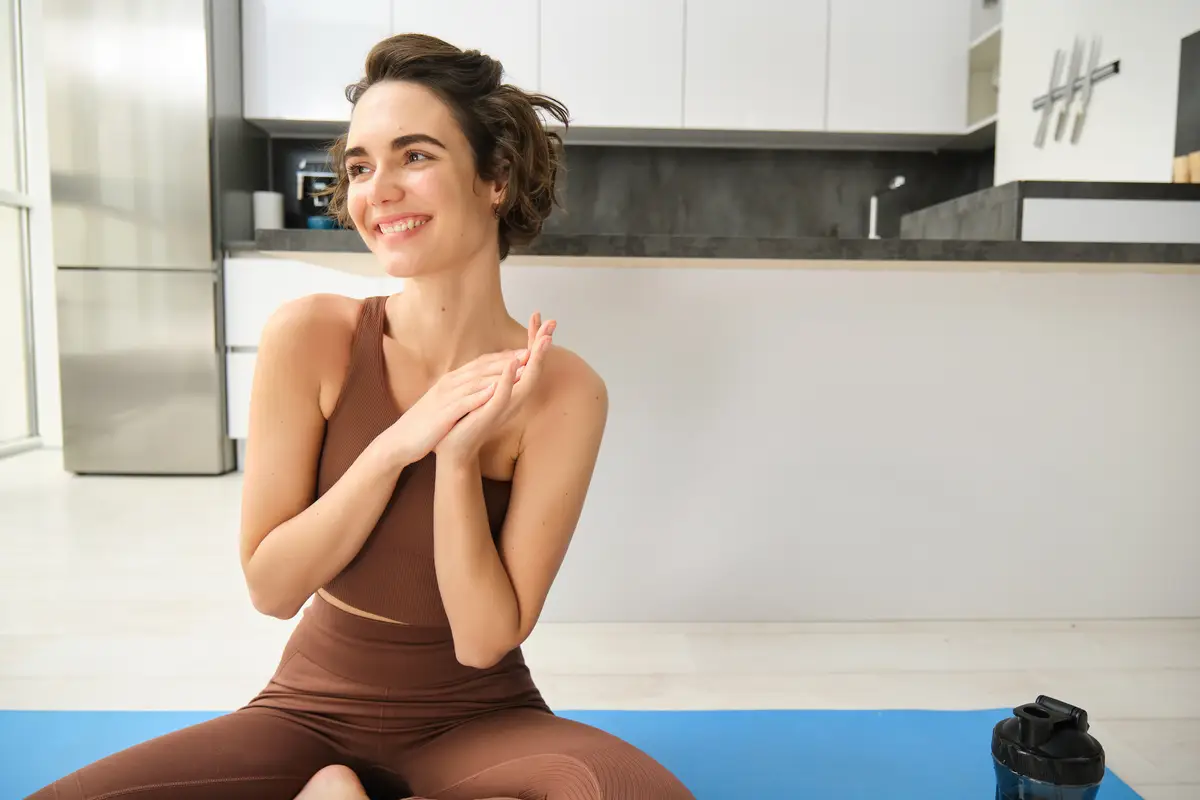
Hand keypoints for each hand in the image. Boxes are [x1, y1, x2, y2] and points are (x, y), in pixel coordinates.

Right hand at [374, 347, 529, 469]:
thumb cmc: (429, 421)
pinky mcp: (442, 414)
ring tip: (520, 367)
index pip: (482, 363)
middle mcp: (450, 383)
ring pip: (475, 381)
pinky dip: (479, 395)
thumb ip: (465, 390)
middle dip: (507, 358)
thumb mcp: (449, 401)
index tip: (527, 351)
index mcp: (453, 380)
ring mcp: (445, 397)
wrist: (402, 440)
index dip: (505, 357)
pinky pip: (462, 402)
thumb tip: (484, 383)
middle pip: (482, 367)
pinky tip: (495, 392)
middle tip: (532, 351)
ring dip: (498, 373)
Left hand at [434, 312, 555, 463]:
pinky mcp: (492, 414)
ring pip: (526, 380)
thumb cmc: (468, 419)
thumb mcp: (485, 391)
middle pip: (534, 367)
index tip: (539, 316)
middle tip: (552, 324)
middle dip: (543, 345)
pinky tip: (514, 363)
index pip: (527, 360)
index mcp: (512, 391)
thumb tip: (507, 358)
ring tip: (543, 340)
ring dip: (535, 359)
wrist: (453, 448)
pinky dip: (509, 378)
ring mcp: (505, 407)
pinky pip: (504, 394)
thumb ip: (496, 375)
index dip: (534, 339)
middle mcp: (514, 398)